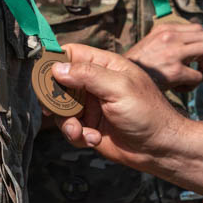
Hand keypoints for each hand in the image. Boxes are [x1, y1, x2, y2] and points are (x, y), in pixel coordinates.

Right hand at [52, 43, 187, 170]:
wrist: (160, 148)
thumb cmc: (148, 113)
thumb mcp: (119, 87)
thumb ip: (88, 74)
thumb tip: (57, 67)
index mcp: (104, 65)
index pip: (71, 54)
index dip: (54, 61)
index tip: (42, 75)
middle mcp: (95, 83)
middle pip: (60, 83)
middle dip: (55, 99)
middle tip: (54, 109)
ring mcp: (91, 106)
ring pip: (62, 109)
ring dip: (67, 122)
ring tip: (79, 131)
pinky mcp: (90, 127)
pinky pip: (71, 129)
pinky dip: (78, 136)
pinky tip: (93, 140)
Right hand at [125, 22, 202, 90]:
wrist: (120, 78)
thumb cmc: (139, 65)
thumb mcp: (152, 42)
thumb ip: (169, 38)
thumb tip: (190, 41)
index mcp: (165, 28)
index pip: (198, 28)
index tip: (201, 55)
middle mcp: (170, 37)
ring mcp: (173, 53)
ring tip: (197, 74)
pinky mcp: (175, 71)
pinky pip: (198, 75)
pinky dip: (194, 83)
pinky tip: (182, 87)